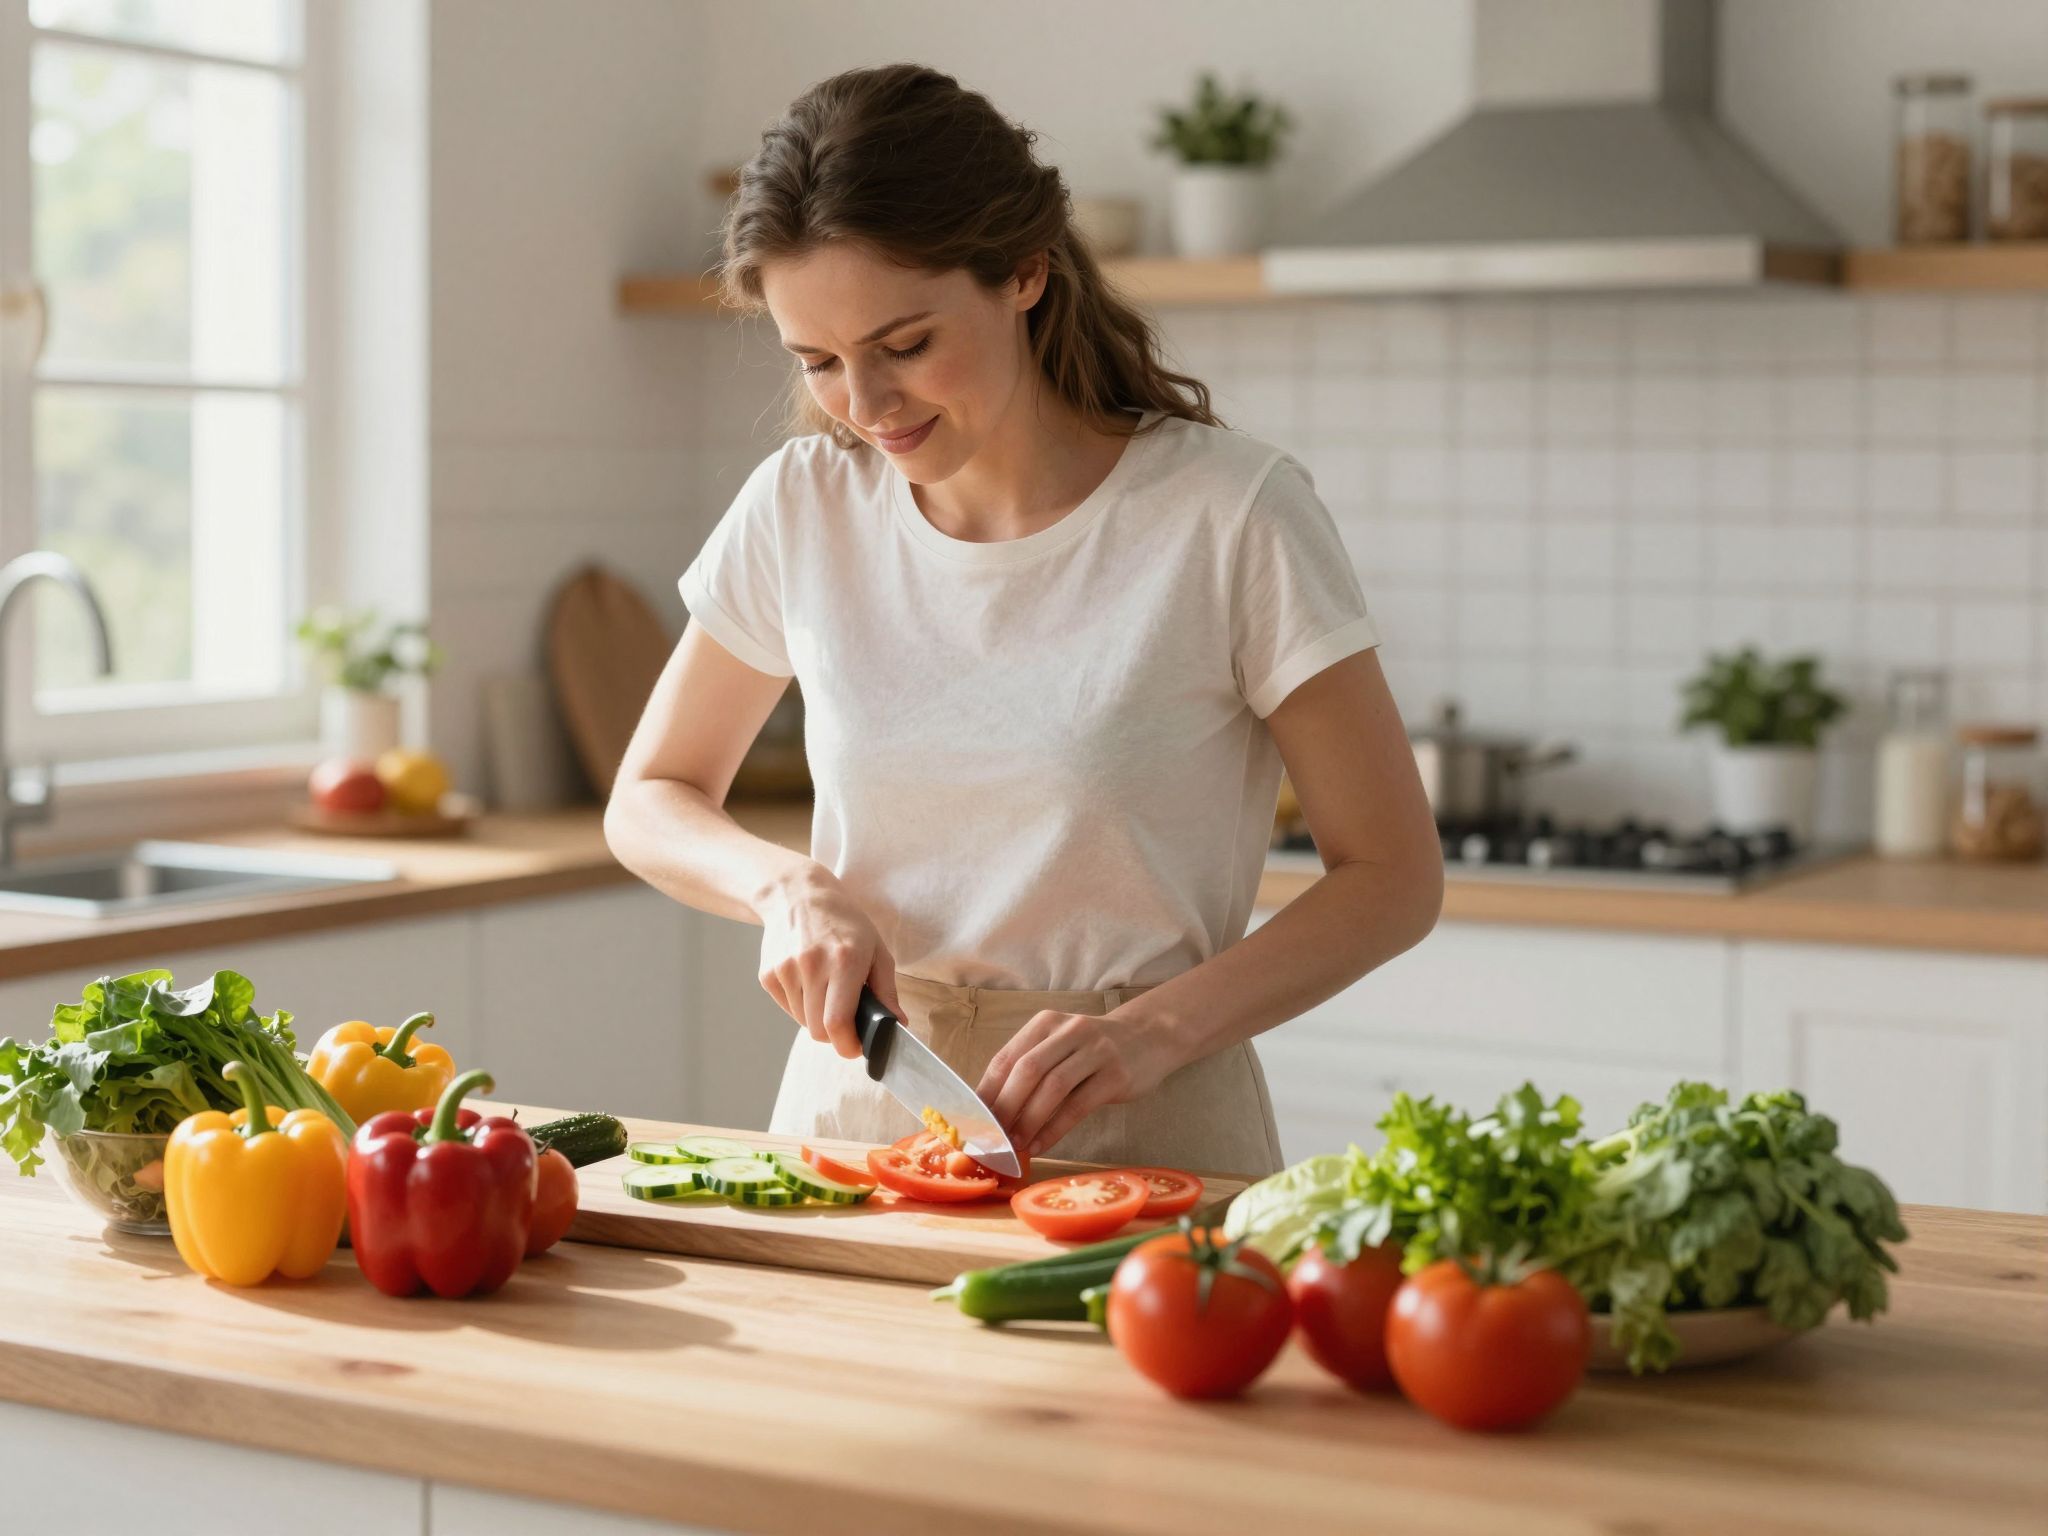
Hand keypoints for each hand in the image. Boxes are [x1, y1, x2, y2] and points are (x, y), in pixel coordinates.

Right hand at [756, 865, 898, 1058]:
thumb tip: (897, 1025)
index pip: (838, 1023)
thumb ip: (887, 991)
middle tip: (846, 1018)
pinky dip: (801, 1005)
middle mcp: (812, 965)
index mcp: (844, 961)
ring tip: (826, 988)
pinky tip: (808, 979)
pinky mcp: (768, 975)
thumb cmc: (844, 922)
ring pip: (803, 1022)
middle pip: (818, 1031)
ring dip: (817, 1017)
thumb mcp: (876, 950)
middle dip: (835, 1034)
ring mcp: (786, 970)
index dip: (847, 1045)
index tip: (855, 1047)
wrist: (797, 894)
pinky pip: (788, 1008)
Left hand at [975, 1010, 1179, 1158]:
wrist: (1148, 1037)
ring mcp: (1096, 1051)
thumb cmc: (1092, 1049)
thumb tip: (990, 1109)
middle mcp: (1069, 1031)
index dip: (986, 1091)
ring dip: (1028, 1120)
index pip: (1006, 1057)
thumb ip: (1029, 1068)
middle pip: (1027, 1070)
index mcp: (1046, 1023)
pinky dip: (1054, 1128)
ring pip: (1052, 1087)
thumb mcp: (1059, 1045)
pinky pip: (1078, 1105)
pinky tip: (1040, 1144)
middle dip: (1003, 1107)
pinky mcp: (1116, 1075)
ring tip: (1014, 1145)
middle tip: (990, 1137)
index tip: (971, 1120)